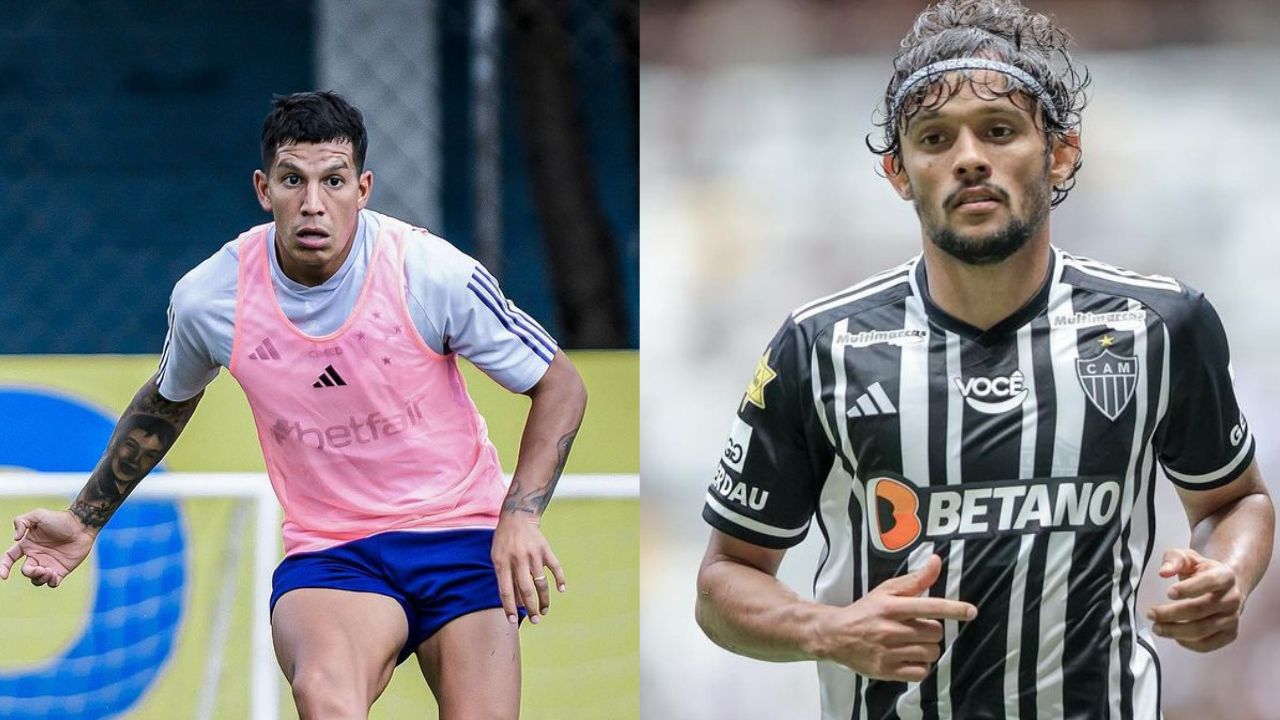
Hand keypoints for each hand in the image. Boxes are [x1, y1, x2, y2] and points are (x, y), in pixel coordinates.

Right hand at [0, 509, 97, 587]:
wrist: (82, 525)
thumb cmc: (60, 519)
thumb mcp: (38, 515)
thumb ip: (21, 522)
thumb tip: (15, 539)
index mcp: (28, 545)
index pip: (9, 558)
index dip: (3, 567)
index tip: (4, 576)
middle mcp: (36, 556)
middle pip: (26, 572)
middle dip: (31, 573)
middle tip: (41, 569)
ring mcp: (49, 564)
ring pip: (37, 579)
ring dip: (40, 579)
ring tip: (50, 571)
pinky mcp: (61, 570)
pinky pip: (52, 583)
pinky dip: (50, 582)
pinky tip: (55, 575)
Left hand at [491, 513, 565, 625]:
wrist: (517, 517)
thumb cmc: (504, 542)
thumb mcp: (498, 559)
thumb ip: (506, 579)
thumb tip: (518, 602)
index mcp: (502, 563)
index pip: (506, 591)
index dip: (509, 608)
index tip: (513, 621)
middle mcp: (518, 560)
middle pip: (525, 590)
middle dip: (531, 608)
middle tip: (535, 621)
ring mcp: (533, 554)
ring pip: (541, 582)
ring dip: (544, 599)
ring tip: (545, 611)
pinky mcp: (545, 549)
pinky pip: (555, 567)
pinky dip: (560, 579)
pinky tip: (561, 590)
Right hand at [808, 555, 976, 681]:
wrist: (836, 635)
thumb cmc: (866, 610)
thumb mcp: (886, 591)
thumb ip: (915, 580)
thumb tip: (936, 561)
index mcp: (892, 607)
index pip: (929, 606)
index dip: (953, 609)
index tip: (971, 611)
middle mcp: (891, 629)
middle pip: (934, 632)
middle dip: (931, 630)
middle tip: (916, 627)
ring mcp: (888, 652)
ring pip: (930, 652)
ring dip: (927, 648)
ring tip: (912, 642)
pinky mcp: (886, 671)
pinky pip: (920, 672)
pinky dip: (919, 665)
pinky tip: (909, 657)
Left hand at [1147, 548, 1243, 651]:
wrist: (1224, 587)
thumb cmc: (1202, 572)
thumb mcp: (1188, 558)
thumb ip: (1174, 559)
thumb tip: (1164, 572)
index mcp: (1225, 576)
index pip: (1209, 582)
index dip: (1188, 589)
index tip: (1168, 593)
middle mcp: (1232, 598)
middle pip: (1200, 609)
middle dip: (1171, 613)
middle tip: (1152, 614)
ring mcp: (1233, 618)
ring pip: (1202, 630)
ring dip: (1175, 631)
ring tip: (1157, 627)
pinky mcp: (1229, 634)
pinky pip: (1207, 644)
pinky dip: (1188, 643)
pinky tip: (1174, 636)